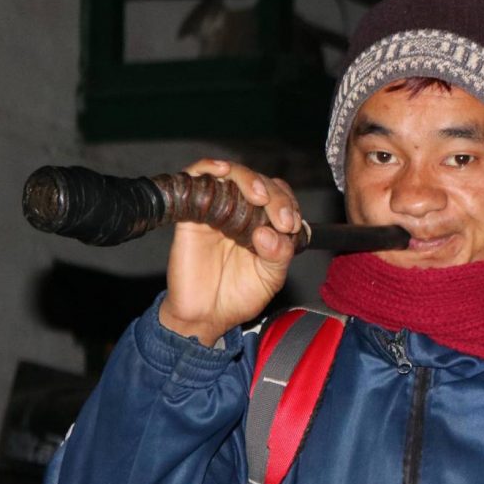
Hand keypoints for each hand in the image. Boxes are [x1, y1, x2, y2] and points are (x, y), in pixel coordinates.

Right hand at [159, 159, 301, 345]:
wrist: (206, 316)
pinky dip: (208, 167)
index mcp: (265, 225)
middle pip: (260, 183)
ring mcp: (218, 210)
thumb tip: (270, 233)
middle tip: (281, 220)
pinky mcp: (192, 213)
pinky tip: (222, 171)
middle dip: (276, 196)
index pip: (281, 197)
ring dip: (249, 178)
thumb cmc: (238, 297)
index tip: (291, 226)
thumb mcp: (270, 279)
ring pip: (233, 174)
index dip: (288, 205)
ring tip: (259, 197)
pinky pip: (196, 178)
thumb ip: (279, 255)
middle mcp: (243, 213)